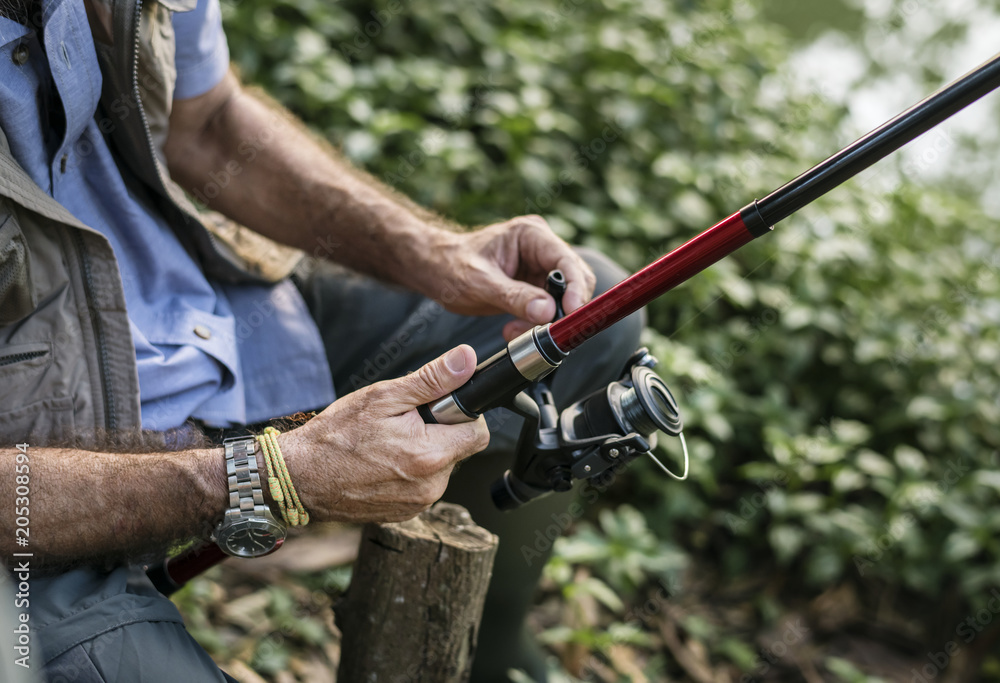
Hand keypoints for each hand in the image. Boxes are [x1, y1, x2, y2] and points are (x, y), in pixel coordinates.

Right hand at [277, 345, 489, 522]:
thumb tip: (466, 360)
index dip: (461, 415)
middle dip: (438, 433)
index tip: (436, 409)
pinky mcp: (405, 514)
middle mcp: (430, 486)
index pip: (478, 433)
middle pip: (458, 450)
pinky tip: (381, 464)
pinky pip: (422, 486)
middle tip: (401, 426)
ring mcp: (418, 504)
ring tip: (386, 445)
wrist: (300, 477)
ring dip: (423, 453)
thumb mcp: (383, 397)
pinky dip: (408, 473)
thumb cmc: (335, 436)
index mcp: (430, 455)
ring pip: (440, 468)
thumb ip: (431, 380)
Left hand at [426, 215, 596, 340]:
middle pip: (575, 280)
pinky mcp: (536, 286)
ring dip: (548, 320)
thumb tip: (547, 312)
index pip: (567, 261)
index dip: (575, 288)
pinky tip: (513, 328)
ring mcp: (540, 267)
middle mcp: (542, 248)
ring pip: (565, 298)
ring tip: (516, 331)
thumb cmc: (451, 266)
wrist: (435, 270)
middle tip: (544, 331)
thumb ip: (514, 297)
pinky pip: (550, 308)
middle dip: (563, 308)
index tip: (570, 313)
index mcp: (531, 235)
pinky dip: (537, 324)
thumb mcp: (479, 283)